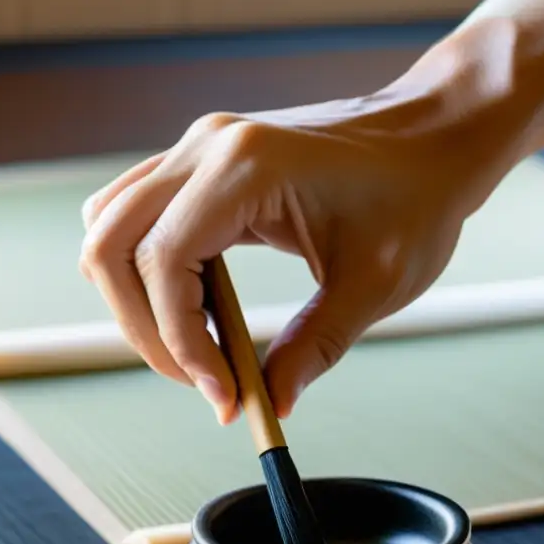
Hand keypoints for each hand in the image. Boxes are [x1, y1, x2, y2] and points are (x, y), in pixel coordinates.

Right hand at [78, 97, 496, 423]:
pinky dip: (151, 272)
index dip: (180, 342)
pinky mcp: (205, 162)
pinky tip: (203, 310)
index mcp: (245, 166)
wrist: (433, 139)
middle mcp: (206, 147)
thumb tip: (271, 405)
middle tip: (202, 381)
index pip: (163, 262)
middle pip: (110, 246)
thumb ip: (314, 348)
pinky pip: (139, 218)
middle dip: (144, 329)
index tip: (224, 394)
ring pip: (111, 229)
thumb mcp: (373, 285)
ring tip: (201, 350)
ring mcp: (200, 148)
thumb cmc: (416, 198)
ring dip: (137, 300)